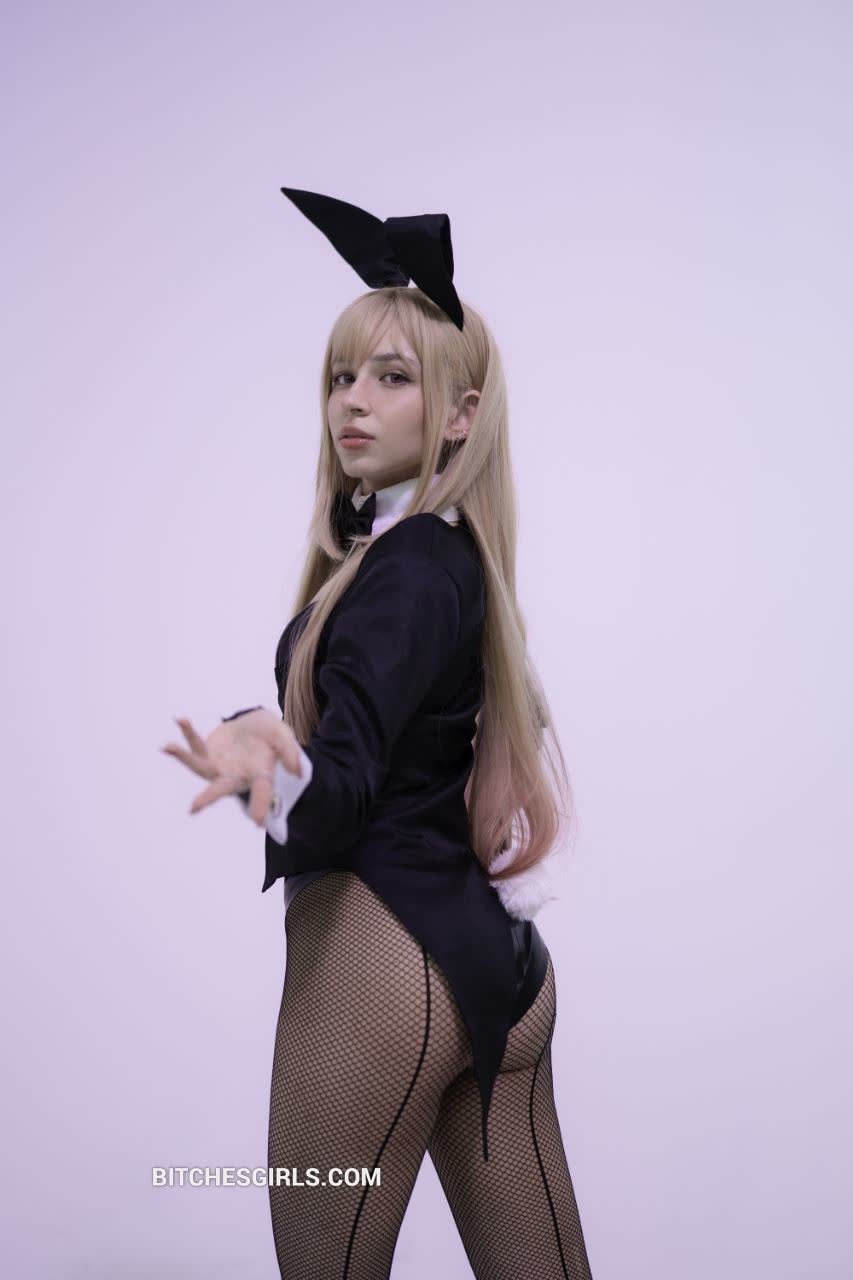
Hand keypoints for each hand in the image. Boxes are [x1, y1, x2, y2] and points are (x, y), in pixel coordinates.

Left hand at [161, 708, 303, 826]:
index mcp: (259, 776)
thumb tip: (296, 771)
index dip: (260, 805)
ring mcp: (218, 767)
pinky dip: (188, 733)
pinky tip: (180, 720)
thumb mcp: (283, 736)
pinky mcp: (206, 754)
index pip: (262, 792)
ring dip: (184, 758)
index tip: (258, 823)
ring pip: (199, 767)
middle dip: (208, 797)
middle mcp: (235, 777)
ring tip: (169, 747)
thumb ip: (289, 751)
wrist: (254, 725)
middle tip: (194, 808)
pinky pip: (195, 745)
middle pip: (221, 788)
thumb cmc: (270, 736)